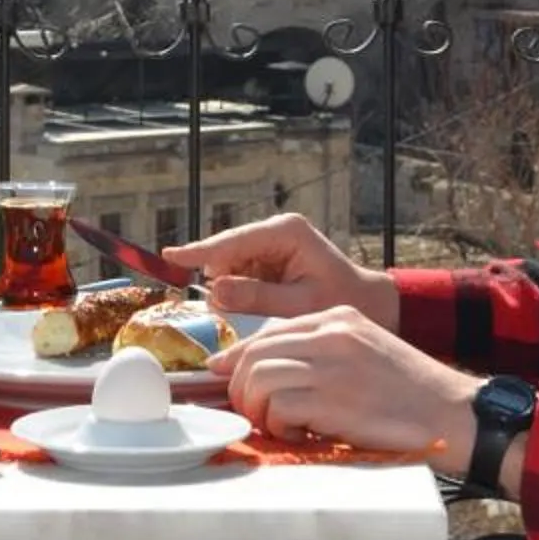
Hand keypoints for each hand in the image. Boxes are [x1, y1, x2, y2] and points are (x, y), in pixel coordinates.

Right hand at [167, 212, 398, 329]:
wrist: (368, 304)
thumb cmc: (341, 301)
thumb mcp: (300, 304)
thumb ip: (257, 297)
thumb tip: (214, 290)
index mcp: (286, 232)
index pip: (233, 241)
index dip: (200, 252)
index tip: (170, 257)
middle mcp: (276, 231)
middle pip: (227, 253)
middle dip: (223, 281)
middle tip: (235, 308)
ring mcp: (272, 242)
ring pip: (231, 265)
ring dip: (235, 288)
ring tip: (266, 306)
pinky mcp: (270, 257)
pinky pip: (241, 273)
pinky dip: (243, 290)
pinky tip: (265, 302)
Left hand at [214, 305, 484, 466]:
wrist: (456, 414)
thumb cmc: (411, 395)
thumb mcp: (364, 354)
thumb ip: (321, 354)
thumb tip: (268, 372)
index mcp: (338, 318)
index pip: (269, 330)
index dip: (239, 356)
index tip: (225, 374)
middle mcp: (331, 333)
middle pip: (255, 352)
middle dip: (242, 387)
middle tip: (255, 413)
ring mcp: (331, 364)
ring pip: (258, 378)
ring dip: (258, 410)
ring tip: (280, 427)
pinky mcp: (333, 398)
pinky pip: (278, 407)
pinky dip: (278, 426)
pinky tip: (300, 435)